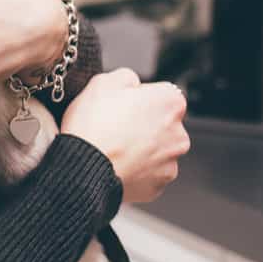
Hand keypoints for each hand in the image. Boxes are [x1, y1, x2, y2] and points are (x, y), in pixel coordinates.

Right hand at [60, 69, 189, 203]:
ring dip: (140, 148)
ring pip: (156, 149)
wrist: (84, 168)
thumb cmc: (93, 125)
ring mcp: (171, 161)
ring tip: (112, 147)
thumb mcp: (102, 82)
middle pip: (161, 123)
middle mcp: (178, 132)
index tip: (120, 105)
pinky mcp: (159, 184)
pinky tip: (116, 163)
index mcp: (170, 102)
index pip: (160, 94)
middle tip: (113, 126)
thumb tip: (133, 82)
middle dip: (142, 124)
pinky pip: (149, 172)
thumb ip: (126, 76)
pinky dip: (136, 169)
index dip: (137, 98)